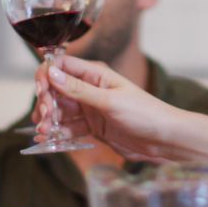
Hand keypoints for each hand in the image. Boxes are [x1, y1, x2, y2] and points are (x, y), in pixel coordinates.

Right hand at [34, 55, 193, 160]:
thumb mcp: (110, 101)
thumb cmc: (145, 114)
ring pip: (60, 110)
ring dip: (49, 120)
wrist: (165, 139)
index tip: (42, 93)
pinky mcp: (93, 127)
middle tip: (44, 118)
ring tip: (44, 133)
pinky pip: (69, 127)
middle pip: (57, 89)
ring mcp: (91, 108)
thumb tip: (51, 73)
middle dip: (46, 102)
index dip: (46, 76)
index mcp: (97, 74)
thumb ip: (79, 90)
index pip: (62, 66)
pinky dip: (58, 132)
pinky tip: (48, 140)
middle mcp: (91, 88)